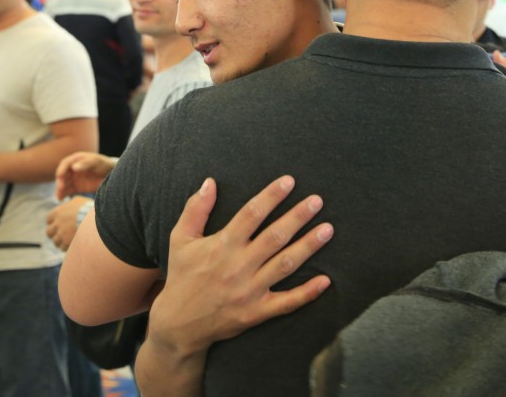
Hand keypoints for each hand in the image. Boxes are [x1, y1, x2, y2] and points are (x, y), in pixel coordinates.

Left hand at [47, 196, 89, 250]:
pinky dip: (66, 247)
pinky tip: (72, 244)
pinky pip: (63, 247)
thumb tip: (68, 203)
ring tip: (67, 240)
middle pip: (49, 232)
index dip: (53, 222)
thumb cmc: (87, 208)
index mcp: (57, 212)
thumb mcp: (77, 201)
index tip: (58, 224)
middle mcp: (57, 224)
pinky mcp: (67, 242)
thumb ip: (70, 203)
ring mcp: (61, 234)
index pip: (49, 219)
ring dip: (60, 241)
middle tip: (61, 234)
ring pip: (55, 241)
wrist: (94, 218)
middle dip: (54, 233)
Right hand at [55, 152, 115, 198]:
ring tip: (59, 196)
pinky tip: (60, 199)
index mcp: (76, 159)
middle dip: (60, 181)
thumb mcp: (96, 161)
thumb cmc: (104, 164)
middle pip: (62, 175)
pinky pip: (67, 191)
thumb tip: (74, 167)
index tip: (59, 176)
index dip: (61, 169)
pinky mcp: (76, 187)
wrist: (111, 174)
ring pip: (63, 184)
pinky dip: (63, 194)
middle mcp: (72, 169)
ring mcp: (74, 178)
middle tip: (61, 188)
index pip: (65, 164)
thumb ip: (86, 163)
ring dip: (59, 189)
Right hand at [147, 175, 333, 357]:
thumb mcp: (180, 239)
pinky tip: (326, 280)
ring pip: (285, 264)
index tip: (289, 181)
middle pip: (275, 236)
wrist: (178, 325)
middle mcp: (238, 266)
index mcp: (222, 245)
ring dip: (308, 246)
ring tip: (327, 229)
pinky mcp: (257, 312)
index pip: (251, 214)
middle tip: (317, 200)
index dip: (271, 196)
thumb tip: (210, 181)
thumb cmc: (182, 277)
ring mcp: (250, 291)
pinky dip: (308, 292)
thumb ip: (195, 209)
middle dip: (298, 216)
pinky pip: (287, 302)